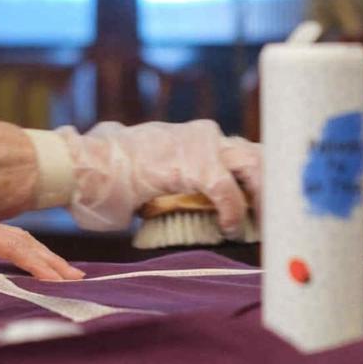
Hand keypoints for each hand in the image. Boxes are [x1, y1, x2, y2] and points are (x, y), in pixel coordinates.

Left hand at [0, 223, 83, 280]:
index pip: (13, 246)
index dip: (36, 263)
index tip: (55, 281)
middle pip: (27, 243)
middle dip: (53, 262)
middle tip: (78, 280)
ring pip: (24, 240)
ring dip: (48, 257)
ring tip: (71, 274)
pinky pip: (14, 240)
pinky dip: (33, 251)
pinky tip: (43, 261)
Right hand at [57, 120, 257, 236]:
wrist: (81, 169)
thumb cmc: (110, 181)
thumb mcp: (154, 183)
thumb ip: (182, 190)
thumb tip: (201, 212)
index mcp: (195, 141)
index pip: (245, 154)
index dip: (264, 180)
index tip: (272, 206)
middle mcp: (203, 137)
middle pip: (259, 155)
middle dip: (276, 186)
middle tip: (281, 218)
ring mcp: (198, 146)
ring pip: (253, 164)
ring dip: (265, 196)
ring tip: (265, 224)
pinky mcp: (189, 163)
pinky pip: (225, 187)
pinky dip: (234, 210)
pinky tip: (231, 227)